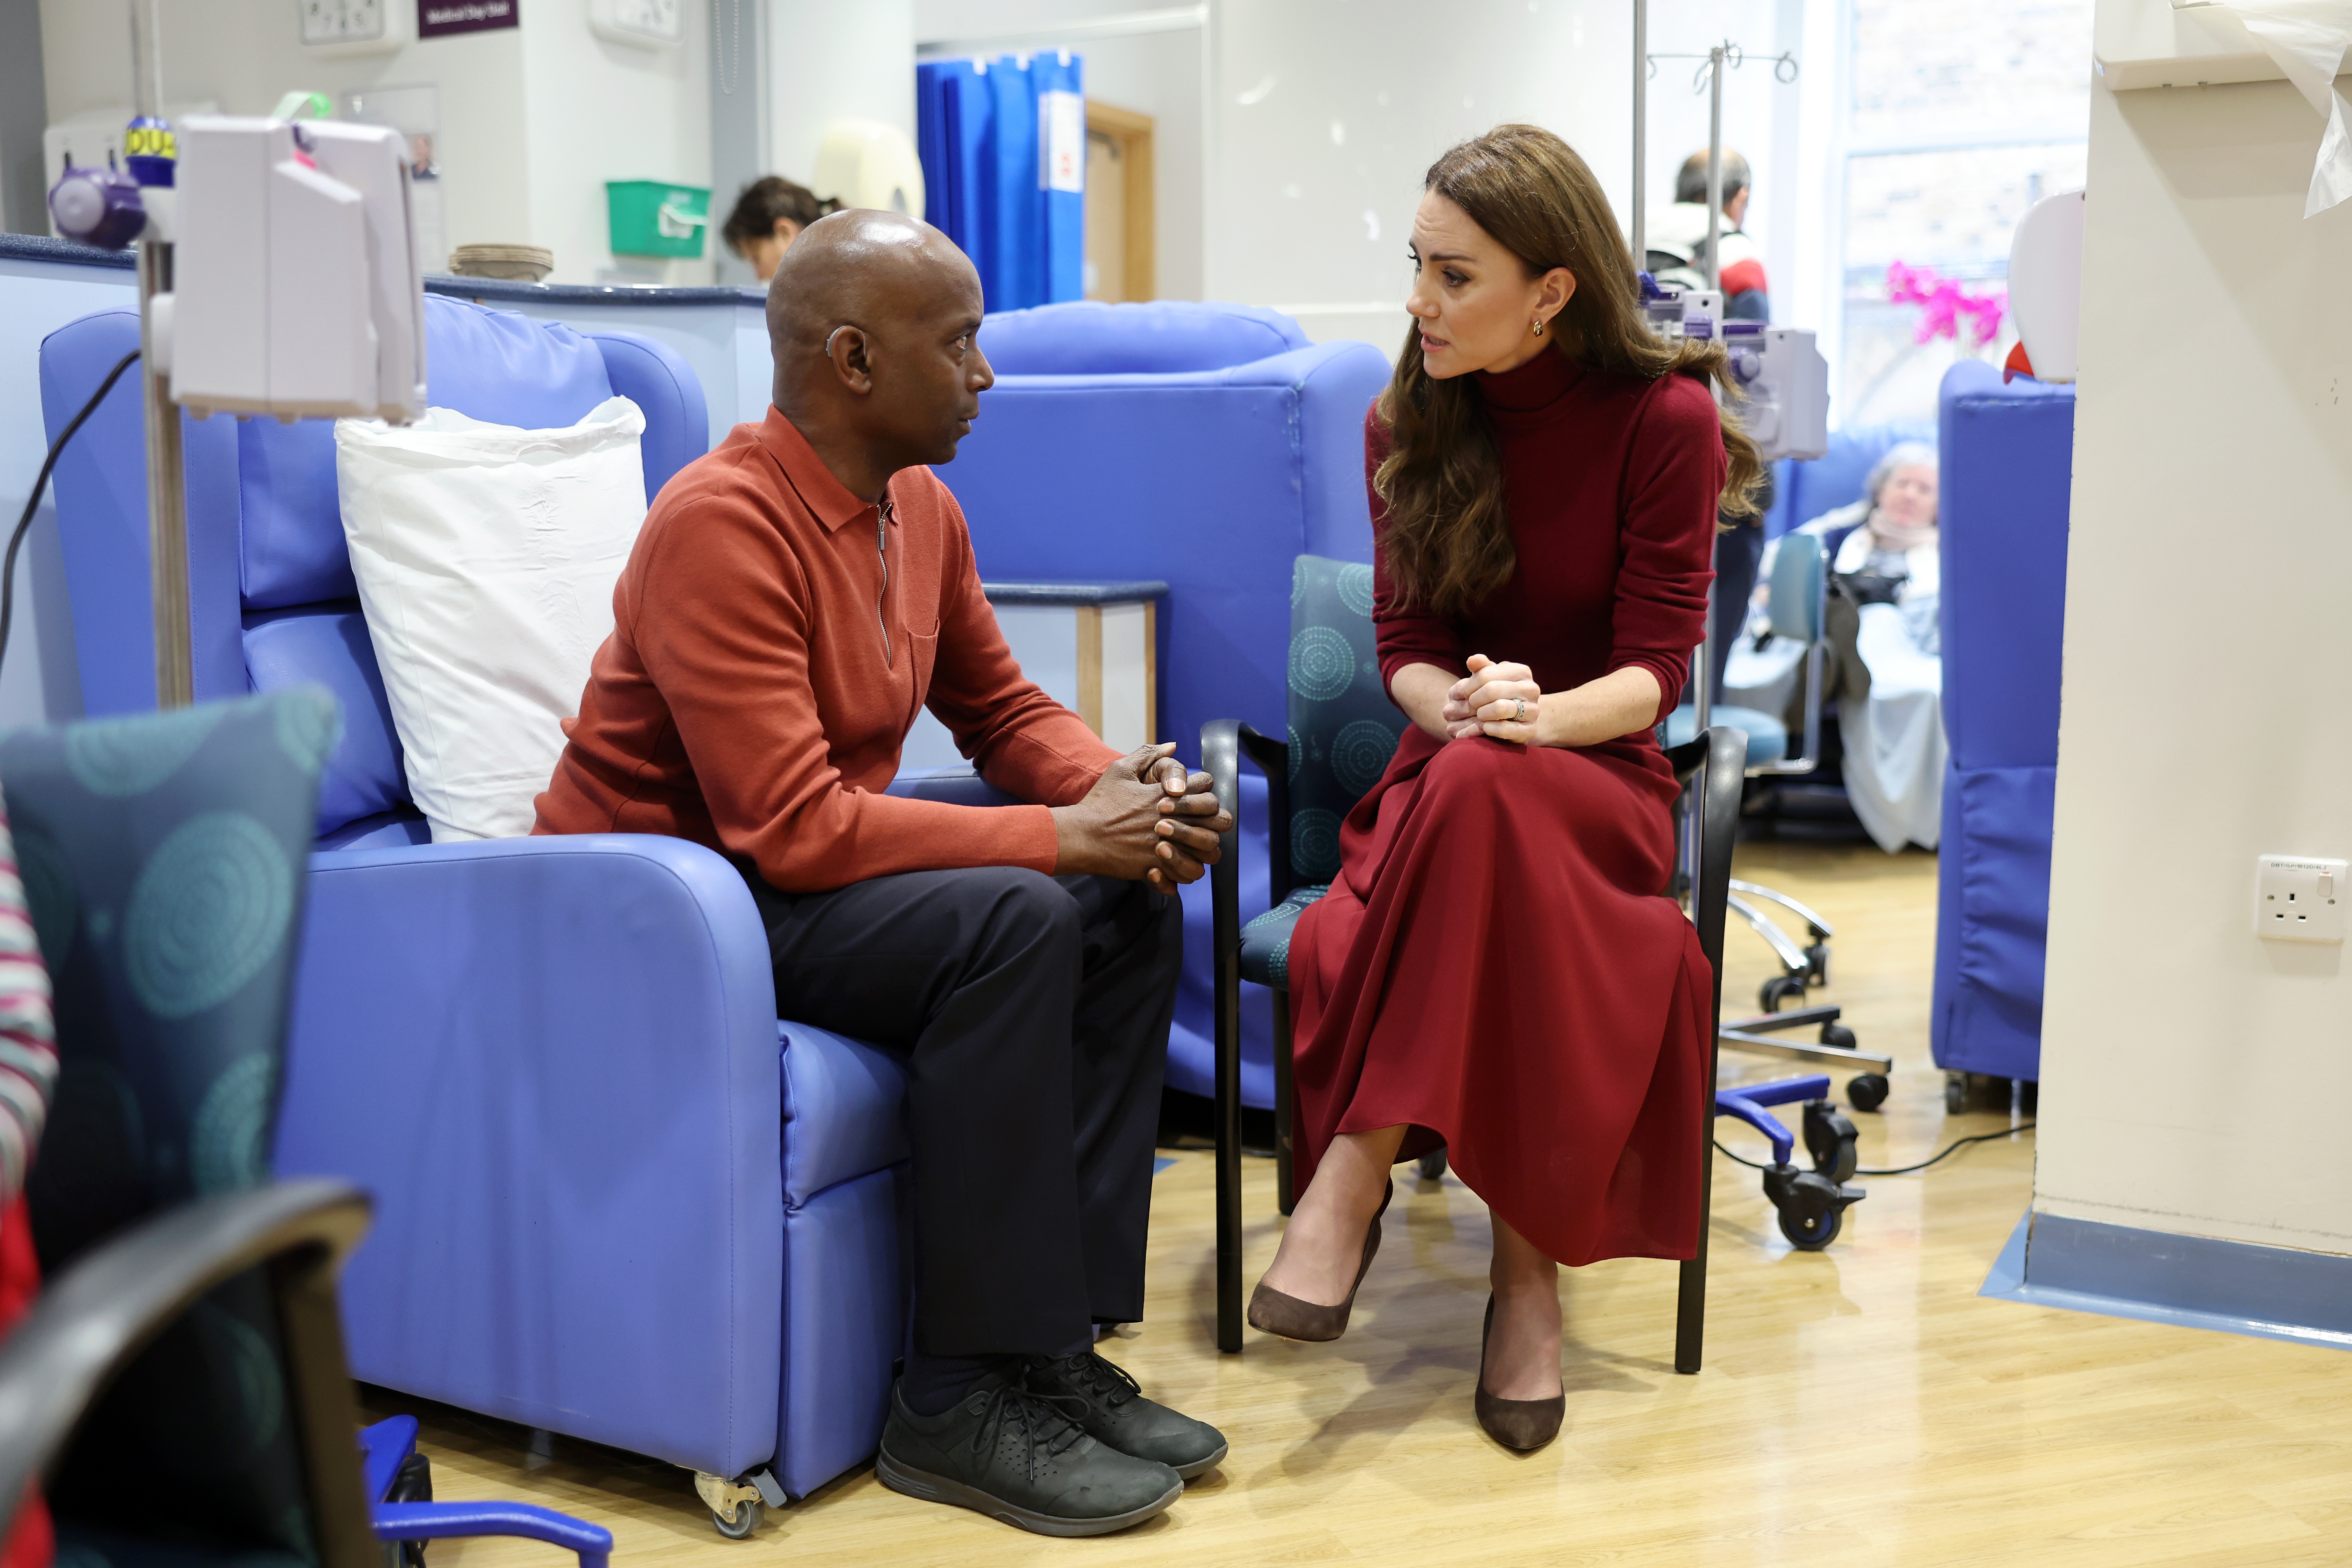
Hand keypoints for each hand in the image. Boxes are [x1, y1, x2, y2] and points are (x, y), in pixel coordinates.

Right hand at [1052, 742, 1232, 889]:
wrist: (1081, 836)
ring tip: (1194, 845)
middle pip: (1218, 819)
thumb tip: (1172, 746)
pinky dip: (1187, 871)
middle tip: (1202, 821)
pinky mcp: (1158, 867)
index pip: (1206, 786)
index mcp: (1166, 795)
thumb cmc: (1099, 803)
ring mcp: (1167, 845)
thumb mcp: (1120, 770)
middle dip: (1214, 819)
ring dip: (1205, 847)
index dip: (1204, 788)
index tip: (1194, 794)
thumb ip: (1147, 755)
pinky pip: (1188, 874)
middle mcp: (1172, 820)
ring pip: (1209, 851)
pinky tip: (1177, 864)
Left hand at [1443, 654, 1541, 743]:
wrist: (1520, 718)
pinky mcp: (1530, 730)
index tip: (1465, 693)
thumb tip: (1471, 660)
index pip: (1485, 674)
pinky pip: (1504, 729)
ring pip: (1499, 708)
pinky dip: (1489, 728)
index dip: (1469, 686)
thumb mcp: (1491, 677)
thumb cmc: (1500, 693)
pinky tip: (1486, 726)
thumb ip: (1481, 667)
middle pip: (1491, 690)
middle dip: (1474, 700)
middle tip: (1471, 705)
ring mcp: (1534, 710)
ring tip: (1480, 715)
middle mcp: (1531, 689)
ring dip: (1482, 714)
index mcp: (1521, 671)